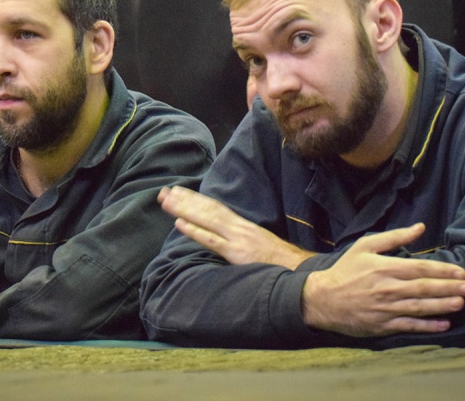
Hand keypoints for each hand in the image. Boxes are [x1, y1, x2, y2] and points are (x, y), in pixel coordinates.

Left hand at [157, 185, 313, 269]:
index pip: (216, 208)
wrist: (301, 272)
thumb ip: (245, 242)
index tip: (179, 192)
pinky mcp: (237, 253)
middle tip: (163, 191)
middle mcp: (239, 228)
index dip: (196, 199)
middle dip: (184, 199)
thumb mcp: (262, 247)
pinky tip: (179, 223)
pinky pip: (212, 240)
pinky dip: (195, 231)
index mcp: (244, 226)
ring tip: (165, 201)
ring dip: (183, 209)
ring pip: (206, 219)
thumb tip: (231, 242)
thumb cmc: (283, 264)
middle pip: (207, 209)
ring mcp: (237, 239)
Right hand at [301, 223, 464, 336]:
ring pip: (420, 307)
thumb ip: (394, 237)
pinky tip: (443, 324)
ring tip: (461, 303)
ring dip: (442, 306)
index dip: (442, 270)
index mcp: (384, 267)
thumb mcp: (365, 246)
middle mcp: (388, 288)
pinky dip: (427, 326)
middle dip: (449, 288)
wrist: (323, 299)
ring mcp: (386, 308)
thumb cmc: (346, 270)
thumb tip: (420, 227)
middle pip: (424, 288)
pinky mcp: (383, 325)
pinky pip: (409, 326)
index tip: (461, 272)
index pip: (420, 268)